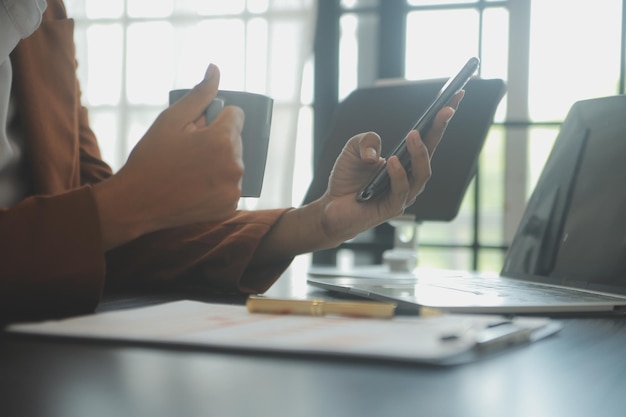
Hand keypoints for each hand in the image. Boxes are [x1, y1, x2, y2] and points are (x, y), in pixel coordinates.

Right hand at [94, 64, 244, 248]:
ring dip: (218, 163)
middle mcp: (234, 165)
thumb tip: (215, 70)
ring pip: (233, 164)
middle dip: (217, 141)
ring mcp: (233, 189)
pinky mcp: (229, 207)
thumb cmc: (150, 158)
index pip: (236, 116)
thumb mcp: (171, 120)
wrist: (136, 203)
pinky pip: (230, 187)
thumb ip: (199, 94)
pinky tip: (195, 188)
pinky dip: (217, 185)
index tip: (197, 130)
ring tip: (190, 172)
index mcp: (222, 140)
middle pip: (236, 141)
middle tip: (188, 153)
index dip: (216, 119)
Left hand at [318, 91, 463, 243]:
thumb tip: (377, 153)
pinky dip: (399, 175)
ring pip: (421, 173)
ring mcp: (404, 193)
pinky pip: (401, 191)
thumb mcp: (353, 148)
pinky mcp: (392, 208)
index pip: (428, 136)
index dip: (441, 118)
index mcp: (405, 160)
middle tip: (445, 110)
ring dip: (419, 153)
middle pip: (432, 151)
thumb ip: (366, 140)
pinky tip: (393, 162)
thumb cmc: (347, 179)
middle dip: (440, 129)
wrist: (331, 207)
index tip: (455, 97)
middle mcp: (410, 176)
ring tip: (413, 135)